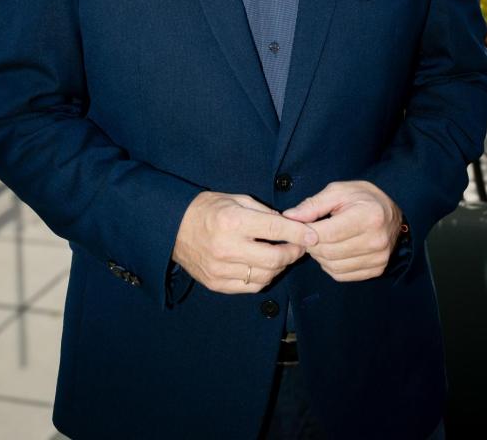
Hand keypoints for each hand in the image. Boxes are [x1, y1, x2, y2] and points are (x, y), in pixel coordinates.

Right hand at [172, 191, 319, 293]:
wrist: (173, 227)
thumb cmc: (207, 209)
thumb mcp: (236, 199)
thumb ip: (263, 212)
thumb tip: (288, 224)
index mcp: (234, 221)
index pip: (276, 229)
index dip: (299, 233)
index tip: (313, 235)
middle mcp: (228, 247)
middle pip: (275, 258)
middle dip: (293, 253)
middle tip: (301, 247)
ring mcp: (221, 269)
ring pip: (265, 275)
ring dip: (280, 267)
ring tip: (283, 256)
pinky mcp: (217, 283)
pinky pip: (250, 286)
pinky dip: (263, 278)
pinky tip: (265, 267)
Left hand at [282, 180, 403, 281]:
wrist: (393, 212)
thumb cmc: (363, 198)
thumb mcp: (338, 191)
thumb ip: (313, 205)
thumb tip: (289, 217)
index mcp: (369, 216)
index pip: (328, 233)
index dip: (307, 233)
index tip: (298, 227)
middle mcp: (376, 240)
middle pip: (329, 252)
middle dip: (311, 244)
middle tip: (308, 233)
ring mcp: (378, 258)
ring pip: (333, 266)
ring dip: (319, 256)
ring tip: (320, 241)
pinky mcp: (377, 270)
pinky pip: (342, 275)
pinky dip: (330, 265)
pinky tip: (332, 251)